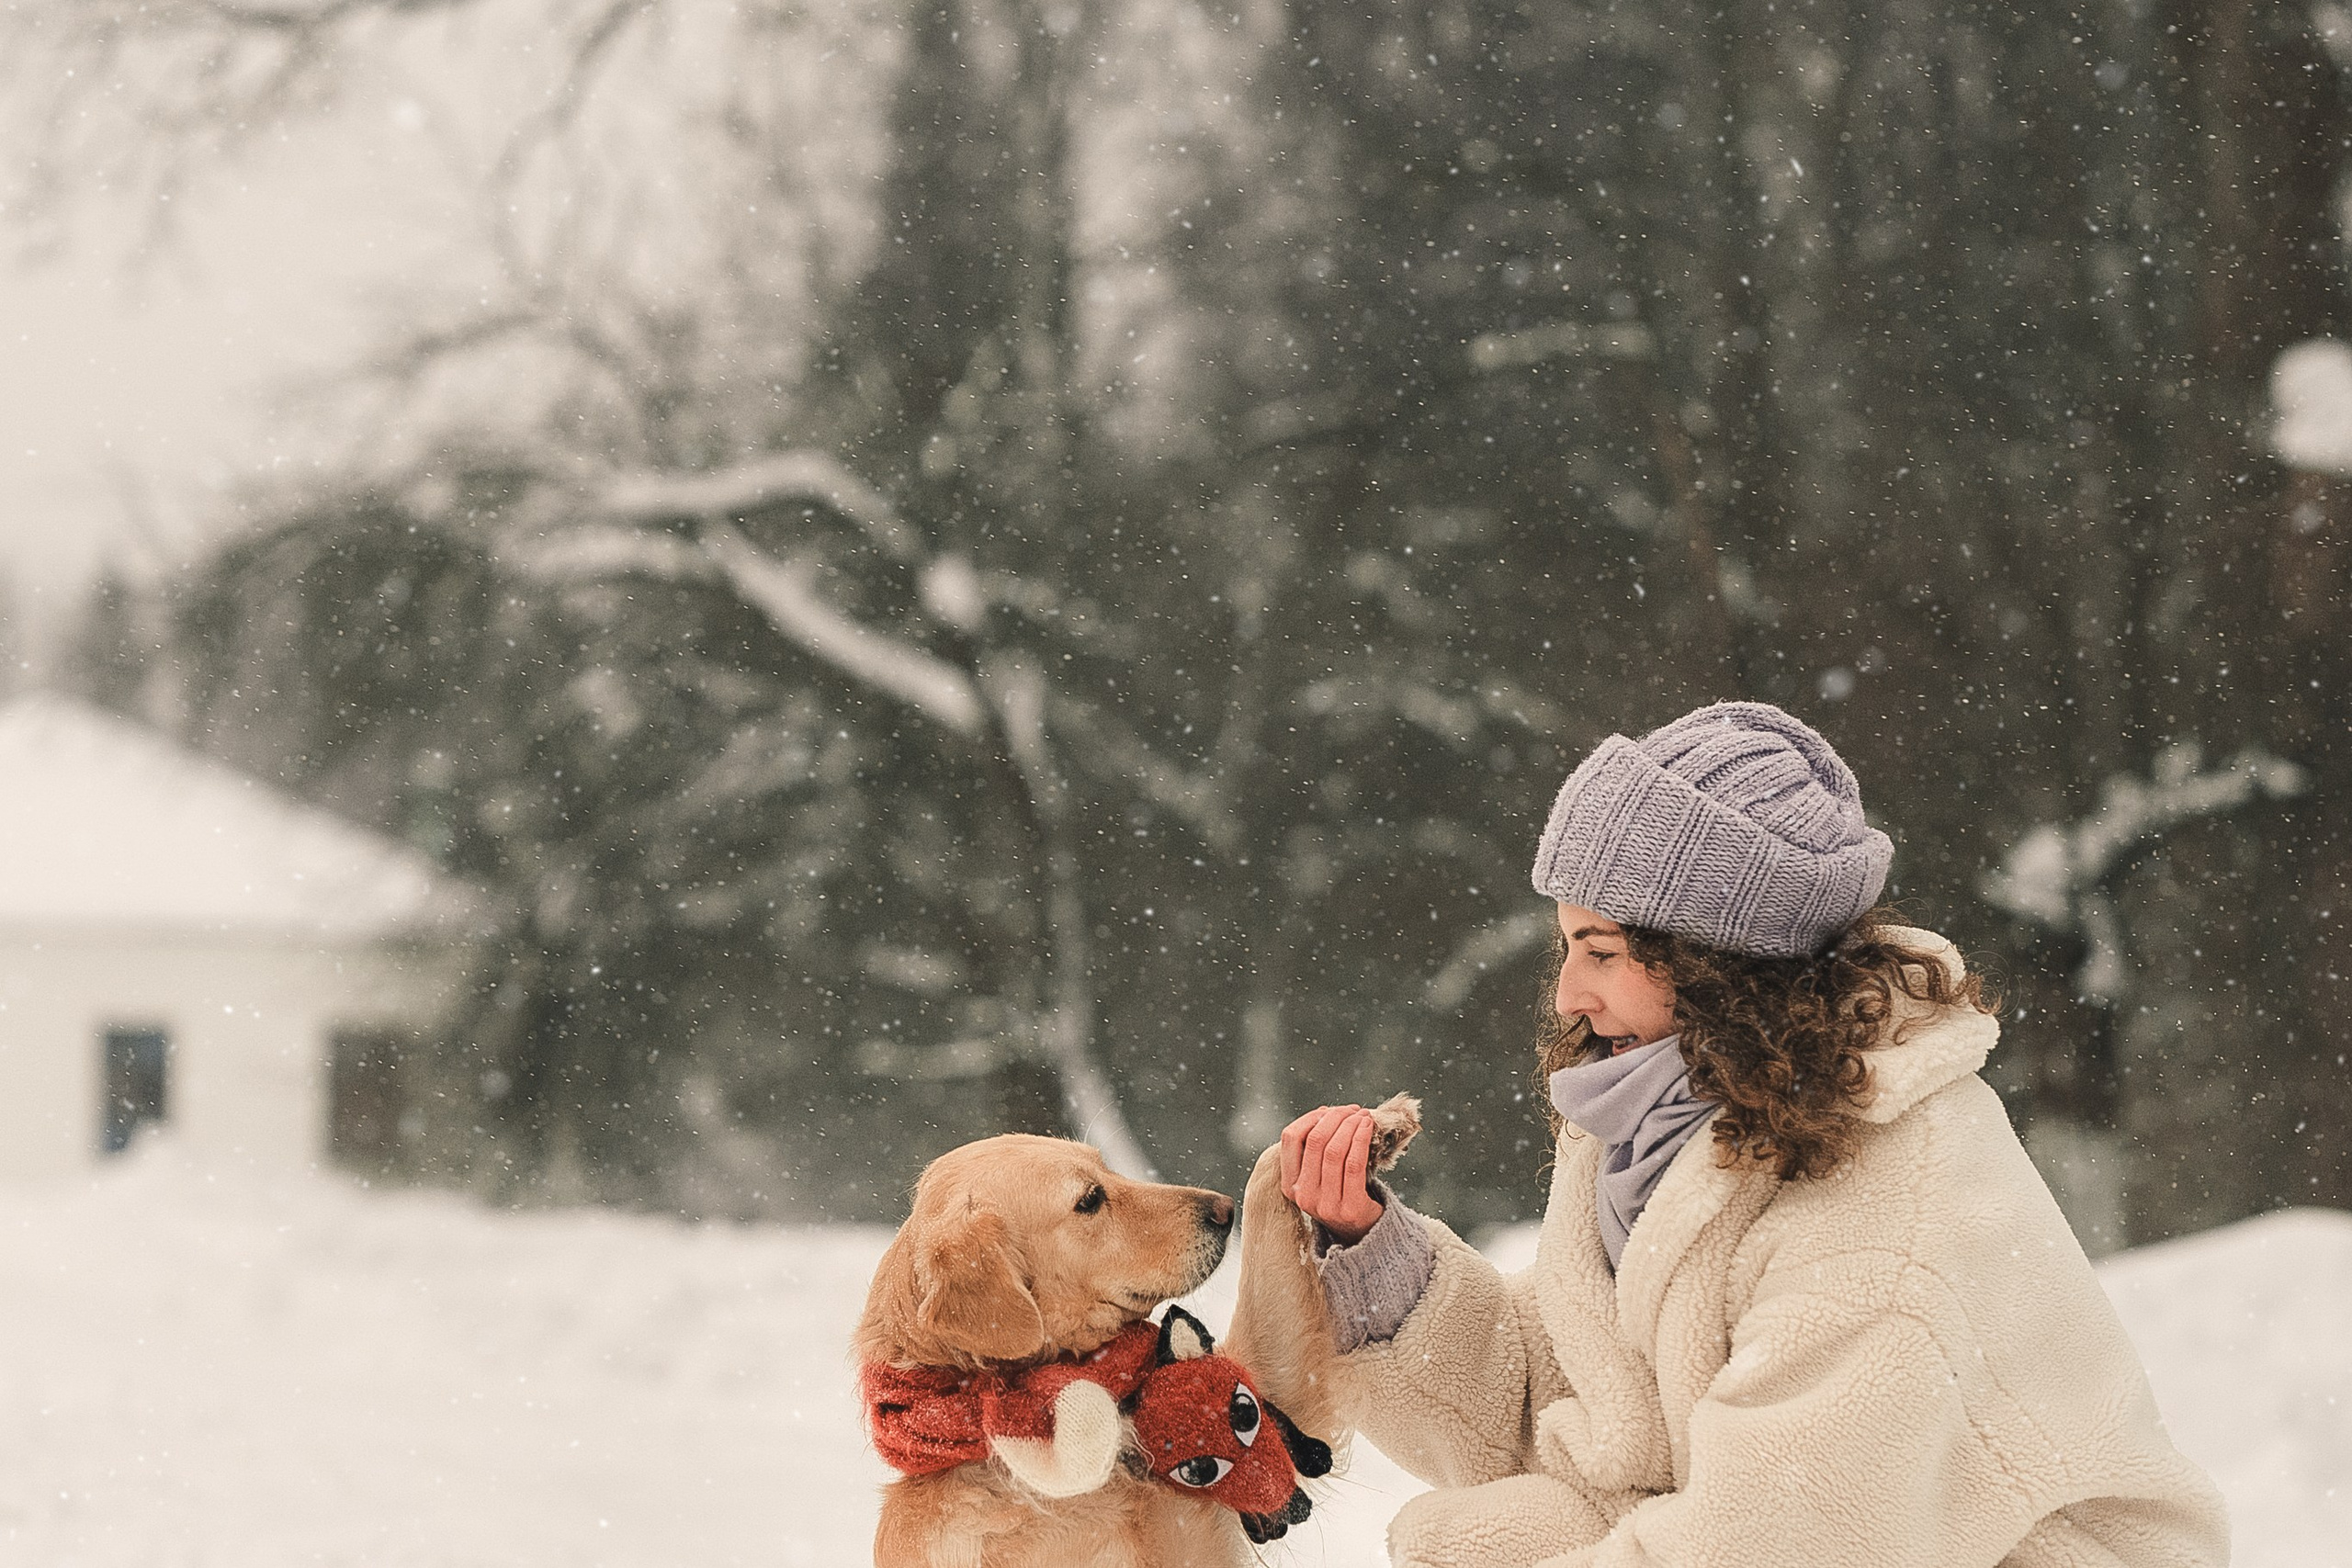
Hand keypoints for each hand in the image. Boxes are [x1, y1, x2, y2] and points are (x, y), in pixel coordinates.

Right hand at [1279, 1105, 1383, 1244]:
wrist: (1362, 1232)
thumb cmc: (1341, 1194)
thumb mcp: (1318, 1176)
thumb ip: (1314, 1151)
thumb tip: (1324, 1112)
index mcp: (1290, 1185)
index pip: (1290, 1138)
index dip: (1310, 1118)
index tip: (1329, 1111)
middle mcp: (1304, 1196)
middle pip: (1315, 1141)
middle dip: (1336, 1117)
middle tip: (1352, 1110)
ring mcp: (1325, 1204)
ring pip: (1335, 1150)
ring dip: (1351, 1125)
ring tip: (1363, 1116)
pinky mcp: (1350, 1208)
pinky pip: (1354, 1164)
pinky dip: (1361, 1139)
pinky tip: (1368, 1127)